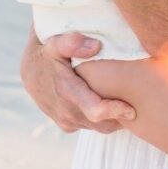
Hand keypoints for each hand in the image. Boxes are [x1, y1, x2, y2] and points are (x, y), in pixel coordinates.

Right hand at [19, 28, 135, 133]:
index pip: (97, 111)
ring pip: (98, 127)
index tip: (133, 107)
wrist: (30, 66)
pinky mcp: (66, 124)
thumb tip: (95, 46)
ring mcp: (65, 120)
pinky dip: (101, 120)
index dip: (117, 111)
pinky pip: (89, 127)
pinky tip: (109, 103)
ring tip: (126, 100)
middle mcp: (66, 111)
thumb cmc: (47, 50)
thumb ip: (72, 42)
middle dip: (121, 118)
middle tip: (137, 103)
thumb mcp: (55, 41)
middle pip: (103, 125)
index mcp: (66, 92)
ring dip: (112, 119)